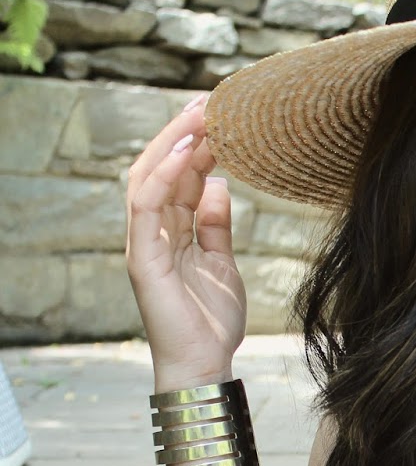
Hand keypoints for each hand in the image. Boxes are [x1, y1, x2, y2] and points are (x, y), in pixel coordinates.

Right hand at [125, 92, 247, 390]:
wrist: (204, 364)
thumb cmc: (212, 321)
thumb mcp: (224, 263)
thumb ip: (217, 225)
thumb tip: (220, 184)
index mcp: (171, 231)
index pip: (179, 176)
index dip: (197, 144)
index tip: (222, 115)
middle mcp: (152, 231)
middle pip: (161, 168)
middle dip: (183, 132)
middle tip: (211, 101)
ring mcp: (144, 243)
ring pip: (149, 177)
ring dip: (174, 143)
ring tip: (200, 116)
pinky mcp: (141, 258)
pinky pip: (146, 206)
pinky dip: (165, 176)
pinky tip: (187, 153)